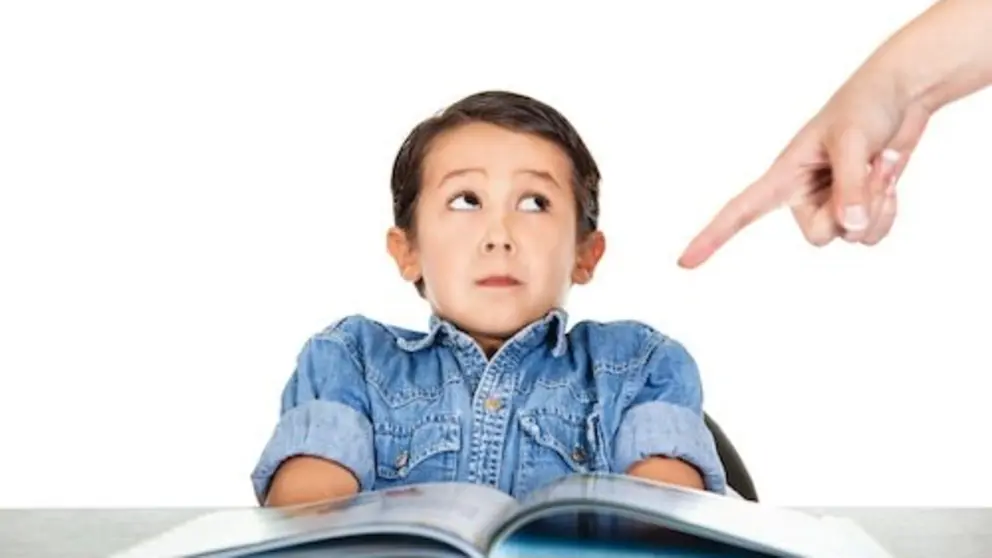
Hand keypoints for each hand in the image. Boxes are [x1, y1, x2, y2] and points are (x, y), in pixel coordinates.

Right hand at [677, 68, 932, 268]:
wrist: (901, 93)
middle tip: (868, 172)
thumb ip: (850, 185)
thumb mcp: (853, 140)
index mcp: (784, 174)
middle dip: (850, 213)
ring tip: (881, 165)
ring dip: (876, 206)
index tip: (684, 263)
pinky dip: (887, 211)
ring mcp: (831, 201)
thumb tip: (850, 226)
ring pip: (850, 236)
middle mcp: (802, 193)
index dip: (712, 237)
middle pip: (819, 236)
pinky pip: (870, 233)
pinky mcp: (857, 205)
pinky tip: (889, 178)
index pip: (740, 210)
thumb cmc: (865, 104)